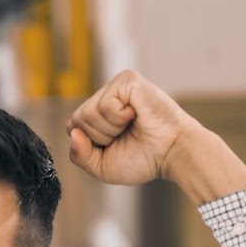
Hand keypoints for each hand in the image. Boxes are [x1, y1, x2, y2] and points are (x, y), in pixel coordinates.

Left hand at [66, 69, 245, 203]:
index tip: (114, 146)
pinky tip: (137, 114)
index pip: (73, 127)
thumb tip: (74, 133)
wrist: (172, 153)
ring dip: (110, 129)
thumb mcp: (101, 166)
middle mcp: (106, 97)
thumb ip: (80, 155)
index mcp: (99, 115)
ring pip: (88, 114)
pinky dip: (119, 118)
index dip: (89, 144)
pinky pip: (104, 105)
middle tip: (126, 135)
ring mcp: (115, 86)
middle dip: (99, 138)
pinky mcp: (127, 79)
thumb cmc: (143, 159)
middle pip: (77, 120)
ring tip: (133, 125)